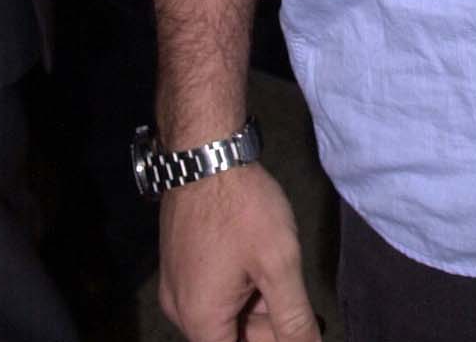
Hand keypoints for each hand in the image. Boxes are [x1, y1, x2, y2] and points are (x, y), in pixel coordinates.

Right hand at [158, 164, 320, 341]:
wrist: (205, 152)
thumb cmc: (242, 208)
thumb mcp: (278, 263)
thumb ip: (294, 317)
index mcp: (200, 320)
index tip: (294, 328)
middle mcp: (181, 311)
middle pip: (230, 336)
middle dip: (268, 325)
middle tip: (298, 294)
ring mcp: (177, 285)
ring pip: (223, 312)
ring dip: (256, 303)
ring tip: (281, 271)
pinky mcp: (179, 262)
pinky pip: (212, 290)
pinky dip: (240, 285)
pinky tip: (262, 261)